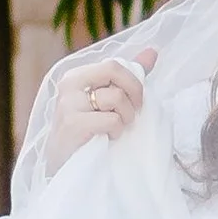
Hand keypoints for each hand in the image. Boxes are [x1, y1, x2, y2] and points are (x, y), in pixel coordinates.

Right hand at [45, 46, 155, 169]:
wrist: (65, 166)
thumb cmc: (89, 132)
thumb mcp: (106, 101)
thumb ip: (126, 76)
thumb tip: (152, 52)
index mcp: (76, 76)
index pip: (114, 65)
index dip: (133, 82)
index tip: (136, 101)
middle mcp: (69, 85)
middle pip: (114, 70)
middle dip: (133, 91)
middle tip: (133, 112)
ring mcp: (68, 104)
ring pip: (116, 97)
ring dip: (126, 117)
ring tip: (116, 129)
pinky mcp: (72, 124)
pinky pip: (111, 119)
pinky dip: (116, 131)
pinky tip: (108, 138)